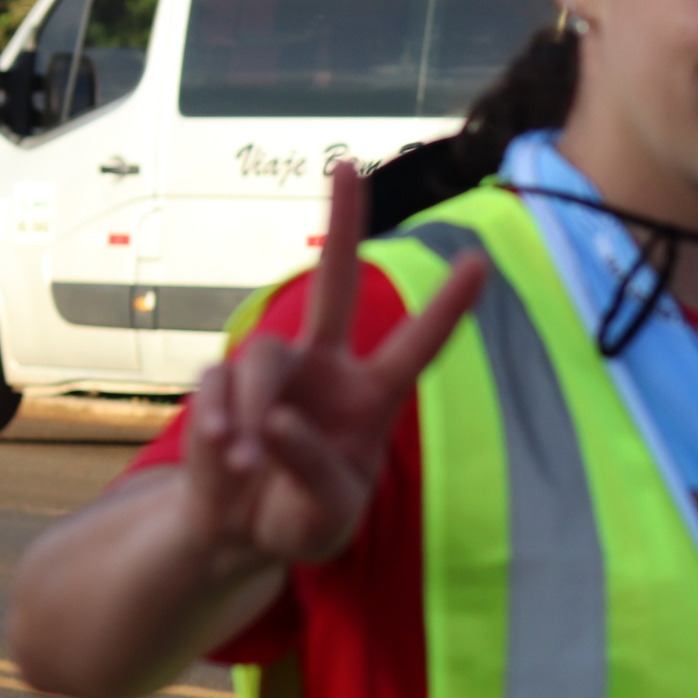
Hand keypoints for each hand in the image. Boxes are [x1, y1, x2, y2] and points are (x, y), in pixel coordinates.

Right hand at [182, 162, 485, 572]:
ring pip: (260, 359)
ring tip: (249, 464)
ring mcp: (273, 373)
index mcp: (372, 398)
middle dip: (340, 222)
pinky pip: (218, 389)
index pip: (417, 346)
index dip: (447, 307)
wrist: (240, 535)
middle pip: (331, 283)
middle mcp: (325, 370)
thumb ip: (315, 468)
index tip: (479, 261)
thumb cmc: (303, 519)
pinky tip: (229, 460)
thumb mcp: (330, 514)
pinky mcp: (222, 386)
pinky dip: (221, 427)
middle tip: (346, 162)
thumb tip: (279, 419)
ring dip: (254, 411)